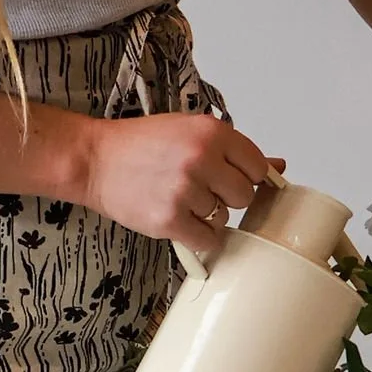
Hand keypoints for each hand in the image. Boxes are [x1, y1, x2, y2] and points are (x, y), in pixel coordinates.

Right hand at [83, 112, 277, 258]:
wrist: (93, 159)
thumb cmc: (140, 144)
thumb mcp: (190, 131)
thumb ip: (234, 150)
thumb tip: (278, 167)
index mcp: (212, 132)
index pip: (258, 166)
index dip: (247, 176)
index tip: (232, 178)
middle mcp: (201, 159)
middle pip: (245, 196)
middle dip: (226, 196)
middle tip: (200, 188)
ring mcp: (185, 191)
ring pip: (224, 218)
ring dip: (207, 215)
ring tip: (179, 198)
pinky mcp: (169, 220)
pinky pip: (206, 240)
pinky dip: (197, 236)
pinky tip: (178, 219)